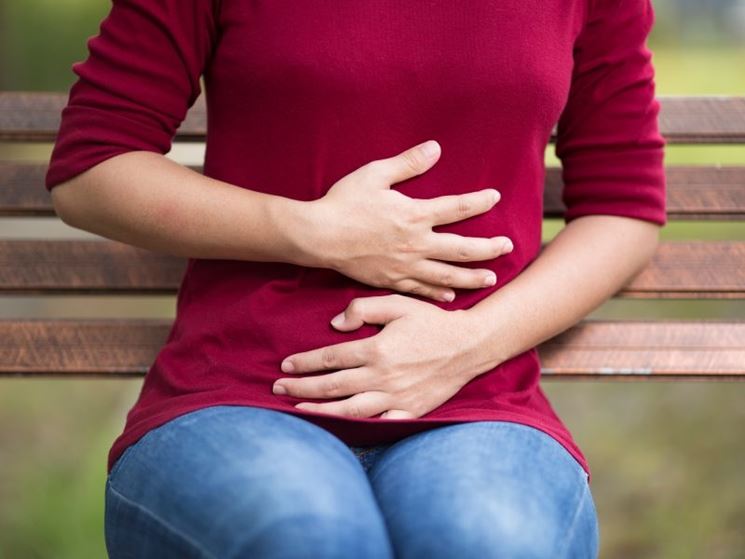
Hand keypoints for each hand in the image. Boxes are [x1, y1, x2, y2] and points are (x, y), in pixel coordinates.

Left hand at [272, 294, 492, 418]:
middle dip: (302, 389)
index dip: (305, 363)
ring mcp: (395, 398)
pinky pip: (378, 424)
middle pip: (332, 386)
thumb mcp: (398, 303)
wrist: (469, 346)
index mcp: (376, 349)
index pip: (330, 359)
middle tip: (278, 390)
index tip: (286, 366)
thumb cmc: (432, 322)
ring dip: (320, 411)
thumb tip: (334, 324)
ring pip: (349, 409)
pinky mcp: (409, 411)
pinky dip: (357, 429)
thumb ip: (363, 308)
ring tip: (298, 412)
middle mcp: (382, 377)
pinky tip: (340, 430)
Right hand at [302, 140, 513, 302]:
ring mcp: (404, 266)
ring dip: (471, 277)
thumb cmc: (344, 203)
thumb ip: (408, 163)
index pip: (457, 208)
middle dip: (488, 249)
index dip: (479, 202)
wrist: (318, 237)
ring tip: (491, 279)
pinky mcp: (390, 281)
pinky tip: (450, 296)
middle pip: (462, 249)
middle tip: (508, 247)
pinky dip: (438, 293)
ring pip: (446, 275)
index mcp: (414, 215)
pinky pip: (420, 290)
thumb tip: (435, 148)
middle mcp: (415, 244)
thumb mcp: (375, 174)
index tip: (495, 197)